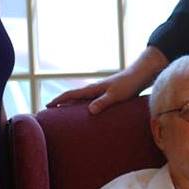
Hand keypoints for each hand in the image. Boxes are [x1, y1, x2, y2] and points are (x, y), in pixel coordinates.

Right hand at [47, 47, 168, 113]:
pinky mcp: (108, 93)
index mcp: (93, 89)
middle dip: (61, 103)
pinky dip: (83, 105)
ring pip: (81, 98)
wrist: (141, 75)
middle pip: (73, 96)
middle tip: (49, 111)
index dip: (59, 100)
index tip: (47, 106)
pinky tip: (86, 111)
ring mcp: (101, 91)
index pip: (71, 95)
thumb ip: (103, 103)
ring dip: (72, 104)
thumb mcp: (116, 95)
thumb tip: (89, 111)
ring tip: (64, 113)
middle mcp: (95, 89)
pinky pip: (90, 100)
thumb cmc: (129, 85)